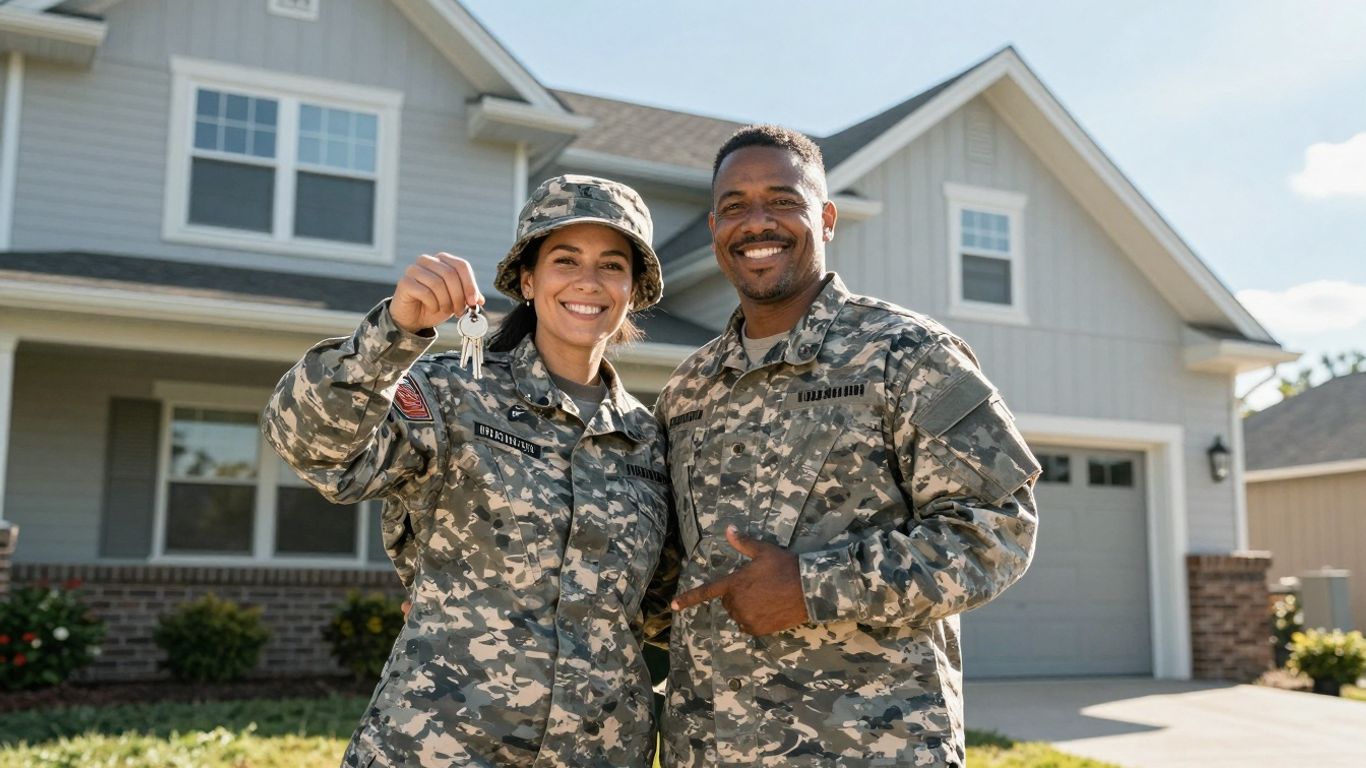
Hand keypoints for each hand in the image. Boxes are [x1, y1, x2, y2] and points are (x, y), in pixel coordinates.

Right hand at [391, 252, 483, 333]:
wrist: (413, 318)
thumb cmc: (435, 305)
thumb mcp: (456, 301)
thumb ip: (468, 297)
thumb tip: (480, 299)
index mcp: (442, 260)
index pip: (461, 265)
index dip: (470, 284)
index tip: (474, 302)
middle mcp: (427, 260)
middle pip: (450, 274)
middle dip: (459, 296)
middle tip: (460, 311)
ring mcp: (413, 269)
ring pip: (438, 283)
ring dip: (446, 302)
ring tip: (446, 310)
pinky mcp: (404, 282)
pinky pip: (425, 292)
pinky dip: (433, 304)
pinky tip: (432, 308)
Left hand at [670, 525, 809, 634]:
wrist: (808, 590)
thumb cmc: (785, 567)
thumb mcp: (764, 551)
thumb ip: (743, 543)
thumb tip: (728, 529)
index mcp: (734, 583)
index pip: (706, 591)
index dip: (688, 599)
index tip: (672, 606)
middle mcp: (737, 603)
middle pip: (728, 602)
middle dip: (738, 596)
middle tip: (760, 586)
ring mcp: (747, 618)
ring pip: (739, 615)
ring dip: (747, 608)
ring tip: (768, 598)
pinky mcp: (758, 629)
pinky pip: (749, 626)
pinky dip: (756, 620)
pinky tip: (771, 610)